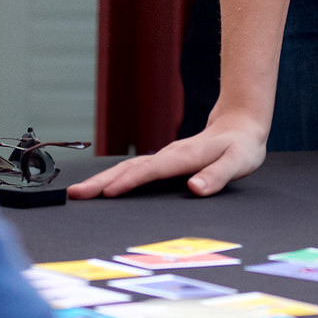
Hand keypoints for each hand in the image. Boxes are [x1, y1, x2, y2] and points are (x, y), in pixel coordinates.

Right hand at [67, 110, 268, 198]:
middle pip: (130, 168)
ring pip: (128, 168)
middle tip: (76, 194)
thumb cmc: (241, 146)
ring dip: (102, 180)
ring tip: (79, 192)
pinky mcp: (163, 161)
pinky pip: (133, 170)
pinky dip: (114, 178)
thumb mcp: (238, 162)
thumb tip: (194, 189)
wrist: (240, 123)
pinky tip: (102, 187)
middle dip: (101, 181)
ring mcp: (164, 157)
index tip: (107, 193)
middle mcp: (169, 155)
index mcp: (184, 157)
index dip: (129, 181)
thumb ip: (217, 176)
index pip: (151, 170)